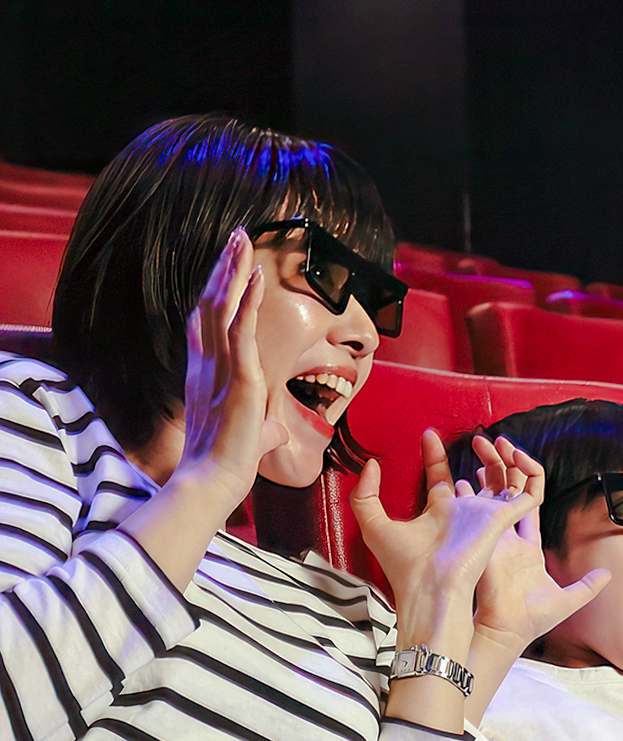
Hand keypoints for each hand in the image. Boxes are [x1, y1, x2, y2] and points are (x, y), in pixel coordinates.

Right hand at [174, 228, 287, 509]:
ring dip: (233, 270)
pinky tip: (256, 275)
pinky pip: (241, 330)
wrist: (212, 482)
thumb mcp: (252, 437)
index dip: (218, 288)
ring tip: (243, 238)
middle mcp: (207, 362)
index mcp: (207, 372)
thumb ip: (263, 427)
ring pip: (222, 306)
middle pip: (211, 302)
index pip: (210, 319)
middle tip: (236, 234)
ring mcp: (219, 367)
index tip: (228, 262)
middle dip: (224, 266)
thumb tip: (274, 431)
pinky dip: (248, 301)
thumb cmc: (228, 463)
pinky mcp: (238, 378)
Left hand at [349, 430, 538, 655]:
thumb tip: (371, 465)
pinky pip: (530, 494)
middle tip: (474, 434)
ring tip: (498, 439)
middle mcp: (465, 514)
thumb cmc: (404, 564)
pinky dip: (531, 474)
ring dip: (507, 459)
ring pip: (507, 482)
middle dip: (480, 453)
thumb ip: (365, 494)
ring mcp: (487, 516)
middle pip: (480, 477)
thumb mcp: (373, 524)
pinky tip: (519, 456)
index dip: (434, 455)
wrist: (430, 586)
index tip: (428, 434)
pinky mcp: (504, 519)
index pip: (440, 477)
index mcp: (438, 514)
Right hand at [451, 434, 609, 654]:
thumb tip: (608, 575)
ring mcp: (491, 537)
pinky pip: (477, 508)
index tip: (522, 457)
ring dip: (486, 468)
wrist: (507, 631)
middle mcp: (507, 537)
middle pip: (505, 490)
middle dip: (502, 463)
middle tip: (497, 441)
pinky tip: (467, 472)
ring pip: (488, 493)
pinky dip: (471, 490)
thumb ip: (588, 586)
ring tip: (480, 444)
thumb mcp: (569, 599)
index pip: (528, 501)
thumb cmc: (532, 619)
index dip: (526, 477)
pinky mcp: (482, 541)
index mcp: (526, 546)